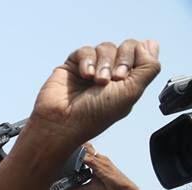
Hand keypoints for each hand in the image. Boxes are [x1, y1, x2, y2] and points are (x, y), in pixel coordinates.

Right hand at [29, 39, 159, 148]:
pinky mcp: (73, 65)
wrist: (62, 123)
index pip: (143, 52)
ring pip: (106, 47)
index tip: (124, 77)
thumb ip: (149, 67)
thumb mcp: (132, 92)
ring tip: (95, 81)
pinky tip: (84, 76)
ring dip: (103, 64)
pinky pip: (85, 50)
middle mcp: (112, 73)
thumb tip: (149, 44)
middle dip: (121, 60)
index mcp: (128, 81)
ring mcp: (92, 68)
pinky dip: (86, 61)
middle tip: (111, 80)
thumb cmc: (95, 115)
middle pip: (126, 45)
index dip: (137, 57)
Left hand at [66, 143, 142, 189]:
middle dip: (76, 145)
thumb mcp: (91, 187)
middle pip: (87, 147)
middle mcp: (100, 159)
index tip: (64, 144)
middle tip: (62, 142)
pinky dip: (84, 159)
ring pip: (88, 152)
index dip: (76, 147)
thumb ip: (78, 188)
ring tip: (66, 146)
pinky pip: (92, 161)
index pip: (86, 150)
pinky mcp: (103, 168)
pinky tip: (78, 158)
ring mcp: (102, 162)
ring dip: (78, 150)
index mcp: (97, 161)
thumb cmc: (112, 187)